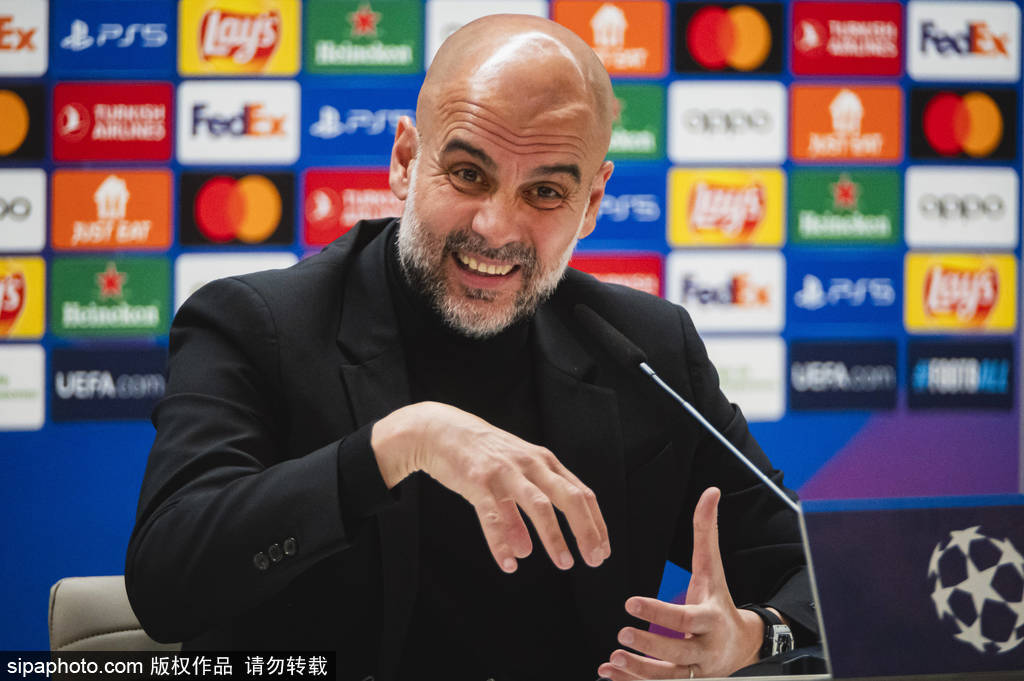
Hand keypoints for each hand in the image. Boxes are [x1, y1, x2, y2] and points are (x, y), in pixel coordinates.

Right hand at [371, 401, 609, 572]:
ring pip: (538, 505)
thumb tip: (524, 552)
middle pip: (569, 497)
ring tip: (564, 564)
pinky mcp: (478, 480)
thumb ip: (517, 515)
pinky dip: (502, 542)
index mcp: (544, 462)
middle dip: (586, 530)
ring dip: (554, 536)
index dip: (595, 523)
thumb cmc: (480, 455)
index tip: (602, 551)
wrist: (440, 430)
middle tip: (595, 560)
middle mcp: (530, 464)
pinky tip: (509, 564)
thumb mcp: (507, 479)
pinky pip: (494, 515)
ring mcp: (505, 471)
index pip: (581, 493)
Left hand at [597, 487, 762, 678]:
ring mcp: (696, 671)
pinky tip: (608, 673)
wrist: (742, 645)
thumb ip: (706, 533)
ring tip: (613, 659)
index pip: (685, 619)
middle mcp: (705, 649)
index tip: (631, 603)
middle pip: (678, 654)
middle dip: (650, 646)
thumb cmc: (719, 602)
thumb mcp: (712, 570)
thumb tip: (709, 492)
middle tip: (621, 632)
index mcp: (711, 620)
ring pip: (668, 678)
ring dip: (639, 672)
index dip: (659, 613)